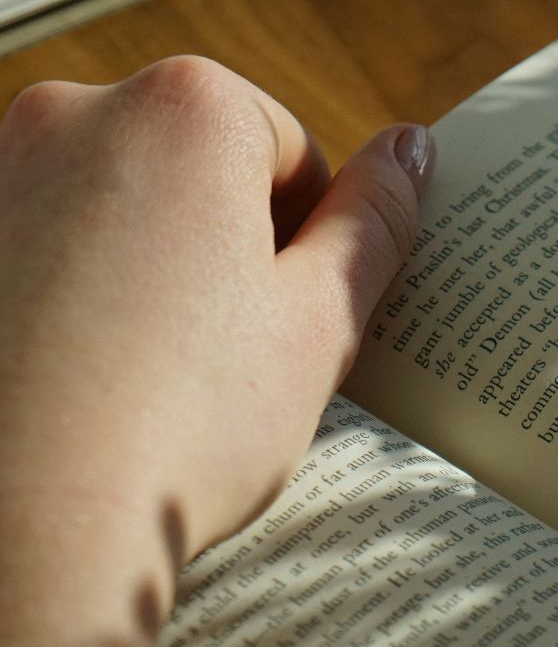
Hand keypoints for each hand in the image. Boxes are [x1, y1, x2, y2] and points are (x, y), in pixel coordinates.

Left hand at [0, 56, 425, 646]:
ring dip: (121, 297)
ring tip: (132, 415)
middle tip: (211, 389)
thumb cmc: (156, 444)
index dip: (297, 261)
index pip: (280, 155)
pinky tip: (51, 407)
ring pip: (86, 221)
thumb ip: (380, 232)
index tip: (279, 347)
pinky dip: (34, 317)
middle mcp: (67, 115)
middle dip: (208, 269)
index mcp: (190, 119)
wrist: (0, 531)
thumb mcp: (313, 341)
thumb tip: (426, 156)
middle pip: (178, 179)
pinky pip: (4, 257)